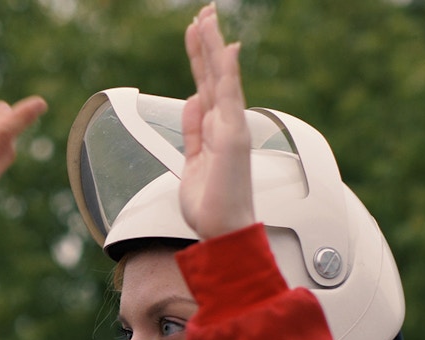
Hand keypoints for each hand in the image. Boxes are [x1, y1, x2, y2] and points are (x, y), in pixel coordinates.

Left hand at [179, 4, 254, 239]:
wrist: (222, 232)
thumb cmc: (211, 205)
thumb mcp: (192, 161)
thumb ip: (193, 131)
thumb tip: (191, 100)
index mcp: (215, 129)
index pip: (205, 84)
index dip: (199, 57)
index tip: (195, 31)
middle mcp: (226, 124)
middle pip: (213, 75)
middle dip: (207, 43)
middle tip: (203, 11)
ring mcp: (232, 129)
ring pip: (221, 79)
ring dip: (213, 48)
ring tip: (206, 18)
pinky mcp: (233, 139)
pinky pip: (229, 100)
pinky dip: (228, 74)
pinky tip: (227, 50)